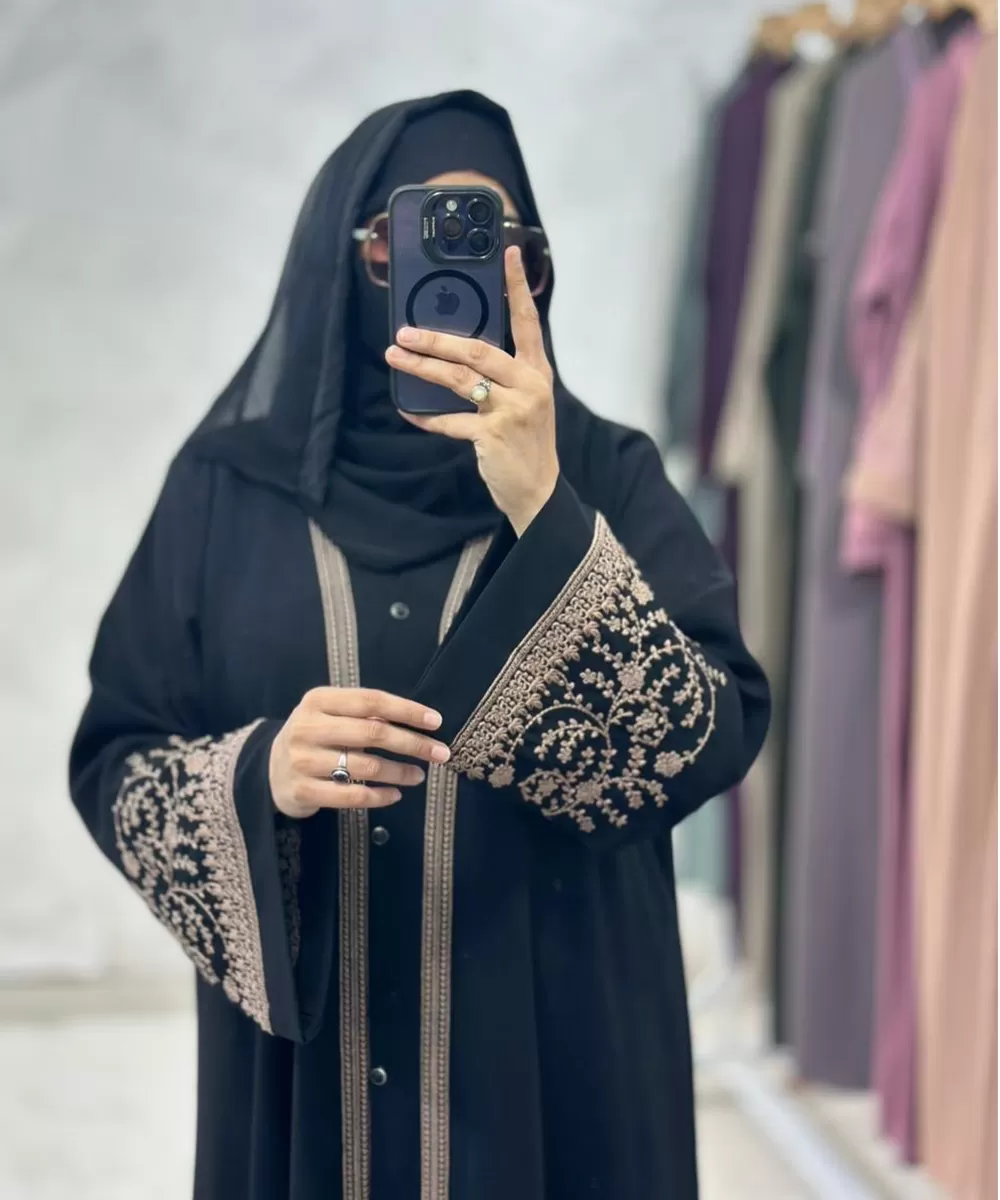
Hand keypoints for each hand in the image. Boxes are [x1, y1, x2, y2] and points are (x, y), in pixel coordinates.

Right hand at [269, 687, 450, 818]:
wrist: (270, 769)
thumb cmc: (314, 736)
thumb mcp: (329, 714)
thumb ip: (363, 713)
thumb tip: (415, 720)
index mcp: (318, 700)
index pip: (371, 701)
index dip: (406, 710)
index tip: (436, 721)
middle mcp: (308, 727)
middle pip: (372, 733)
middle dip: (412, 743)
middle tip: (440, 753)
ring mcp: (303, 760)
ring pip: (365, 767)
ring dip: (400, 772)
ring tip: (419, 775)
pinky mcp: (303, 791)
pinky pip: (351, 796)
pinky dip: (380, 797)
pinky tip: (395, 794)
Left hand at [386, 246, 559, 534]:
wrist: (537, 492)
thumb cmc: (524, 444)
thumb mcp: (523, 403)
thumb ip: (500, 377)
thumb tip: (454, 353)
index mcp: (536, 372)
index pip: (527, 321)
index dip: (517, 287)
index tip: (507, 253)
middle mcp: (528, 385)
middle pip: (478, 350)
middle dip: (437, 339)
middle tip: (404, 332)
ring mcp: (512, 410)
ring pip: (459, 379)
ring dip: (422, 367)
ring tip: (395, 357)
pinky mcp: (493, 435)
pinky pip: (449, 420)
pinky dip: (425, 416)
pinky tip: (407, 410)